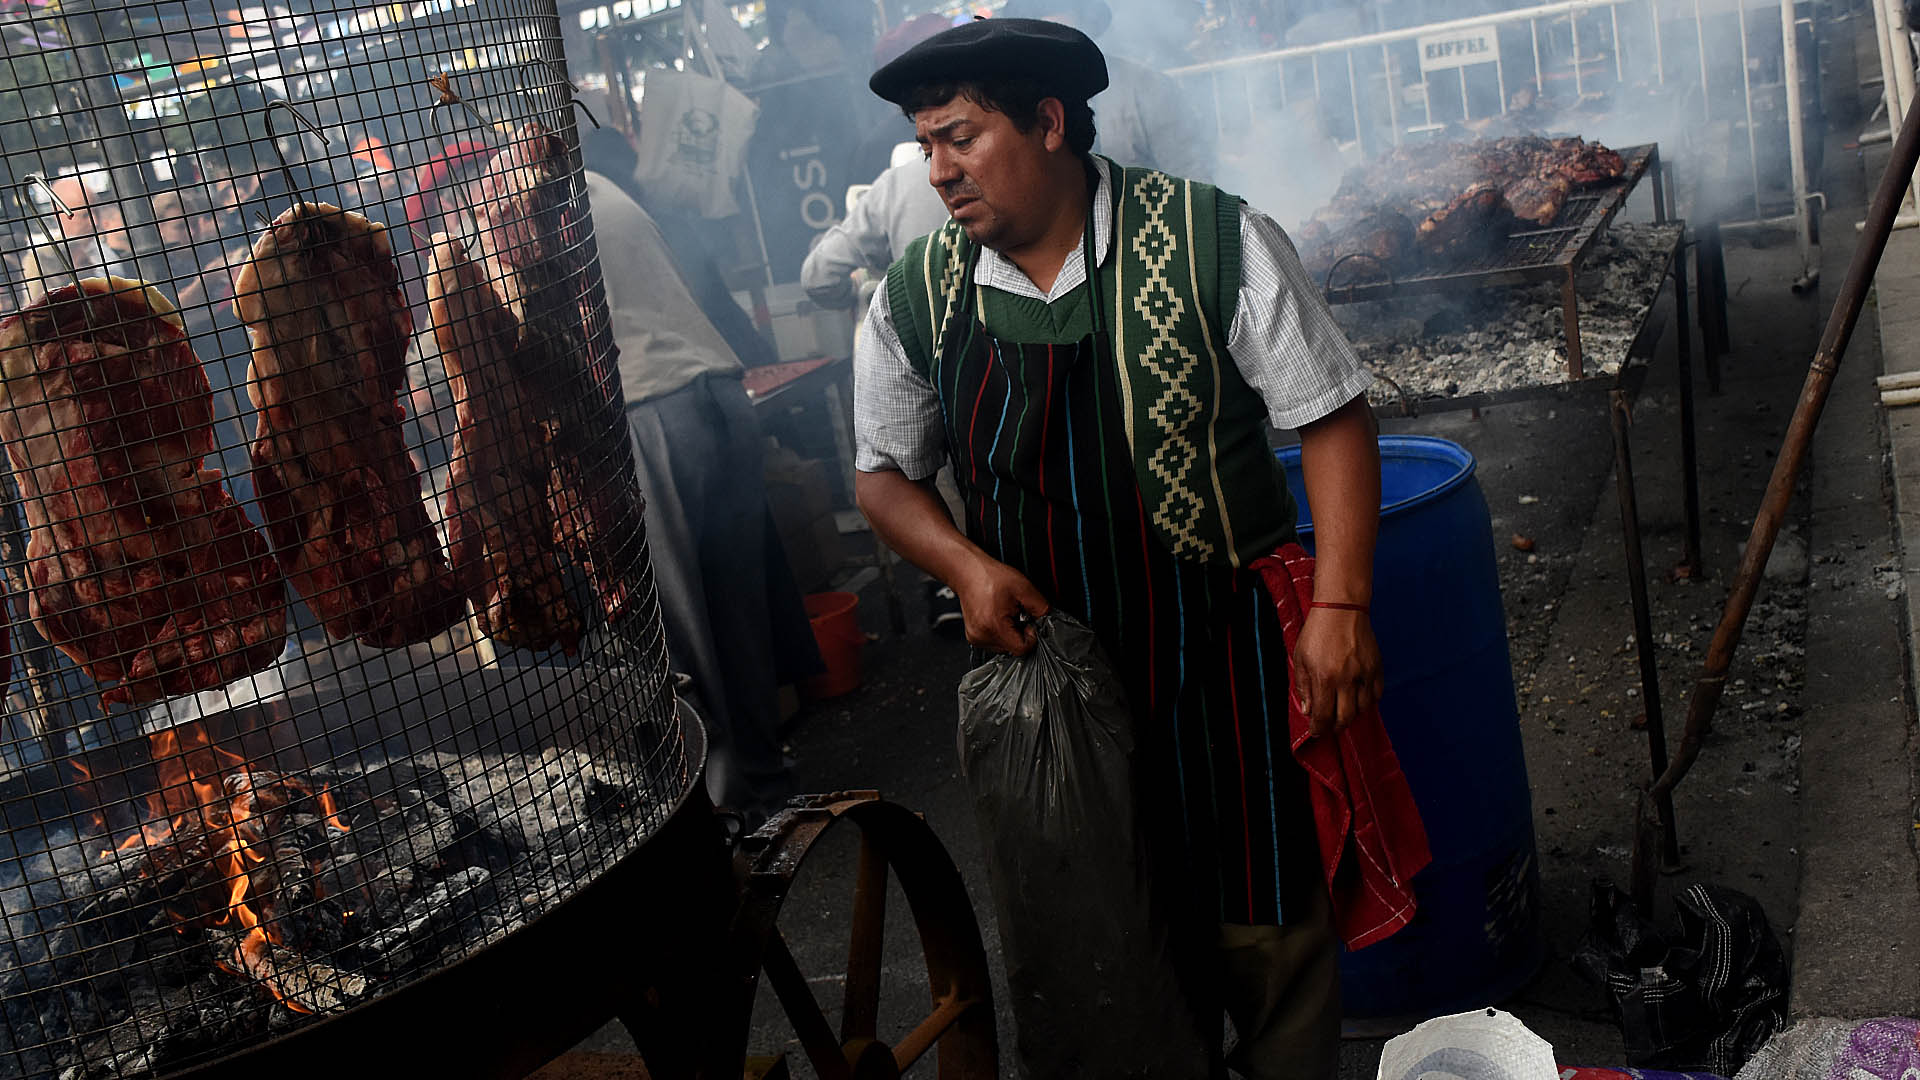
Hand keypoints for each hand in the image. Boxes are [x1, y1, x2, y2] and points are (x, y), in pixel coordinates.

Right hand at [952, 556, 1049, 656]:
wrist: (968, 571)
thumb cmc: (989, 576)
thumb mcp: (1024, 588)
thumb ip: (1041, 608)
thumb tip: (1047, 622)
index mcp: (994, 626)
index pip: (1022, 649)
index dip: (1031, 636)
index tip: (1028, 621)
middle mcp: (982, 636)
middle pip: (1013, 649)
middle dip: (1019, 632)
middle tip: (1015, 612)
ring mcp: (975, 638)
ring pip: (1004, 647)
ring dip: (1010, 633)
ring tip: (1004, 612)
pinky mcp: (973, 637)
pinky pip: (994, 642)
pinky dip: (1000, 631)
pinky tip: (997, 616)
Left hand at [1291, 607, 1384, 737]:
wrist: (1342, 608)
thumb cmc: (1317, 632)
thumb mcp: (1300, 658)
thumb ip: (1303, 686)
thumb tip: (1308, 710)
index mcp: (1324, 678)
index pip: (1323, 716)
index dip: (1319, 729)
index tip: (1316, 732)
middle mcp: (1346, 679)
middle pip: (1345, 718)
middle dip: (1335, 726)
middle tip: (1329, 725)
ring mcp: (1364, 674)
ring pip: (1363, 709)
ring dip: (1352, 714)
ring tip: (1342, 709)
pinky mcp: (1377, 667)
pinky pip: (1377, 694)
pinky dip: (1368, 701)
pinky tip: (1358, 698)